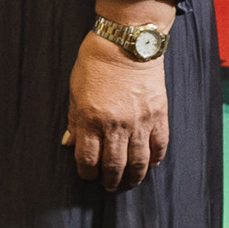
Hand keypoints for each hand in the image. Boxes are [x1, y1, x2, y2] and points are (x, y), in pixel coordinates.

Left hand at [62, 32, 168, 191]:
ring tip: (128, 182)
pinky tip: (149, 165)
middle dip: (109, 181)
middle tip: (108, 185)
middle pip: (114, 166)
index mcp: (91, 118)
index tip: (87, 175)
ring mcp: (140, 121)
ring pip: (138, 162)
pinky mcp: (158, 115)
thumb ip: (74, 119)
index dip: (86, 172)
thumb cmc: (95, 62)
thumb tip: (69, 143)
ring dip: (133, 177)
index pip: (88, 158)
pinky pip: (159, 146)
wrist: (126, 41)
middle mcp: (116, 124)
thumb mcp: (75, 89)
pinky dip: (155, 159)